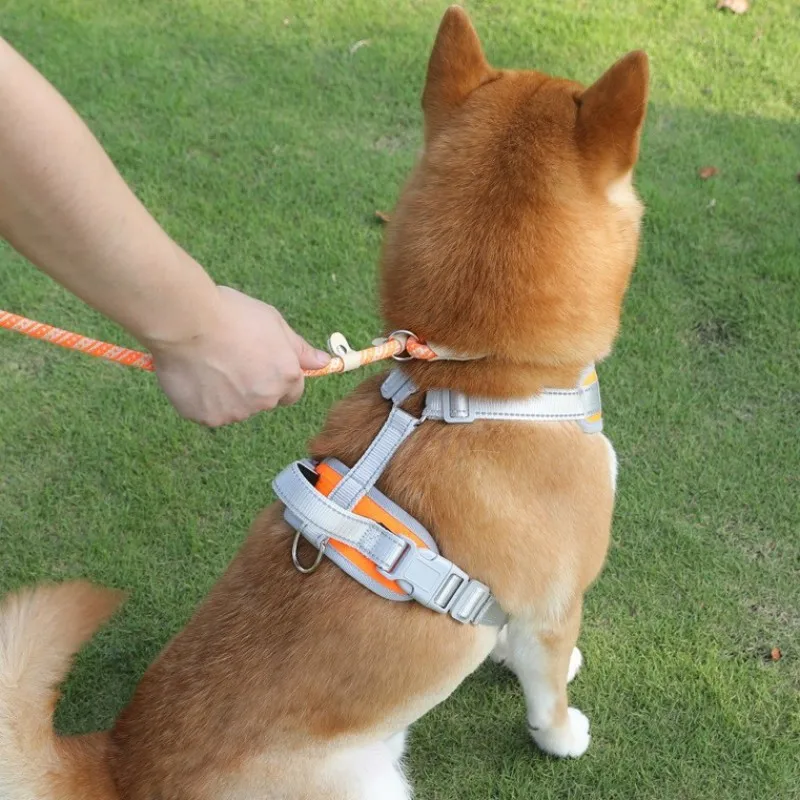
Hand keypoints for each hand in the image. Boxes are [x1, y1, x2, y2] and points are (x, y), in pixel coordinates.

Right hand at [148, 286, 329, 425]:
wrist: (186, 322)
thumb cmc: (231, 315)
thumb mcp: (274, 323)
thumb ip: (299, 349)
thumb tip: (324, 362)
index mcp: (286, 377)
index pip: (291, 393)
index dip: (276, 378)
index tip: (259, 364)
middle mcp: (265, 400)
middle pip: (263, 400)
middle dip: (251, 385)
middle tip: (229, 358)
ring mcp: (236, 412)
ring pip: (235, 407)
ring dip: (226, 393)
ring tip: (208, 362)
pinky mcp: (207, 417)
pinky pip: (208, 411)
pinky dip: (202, 398)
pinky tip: (194, 374)